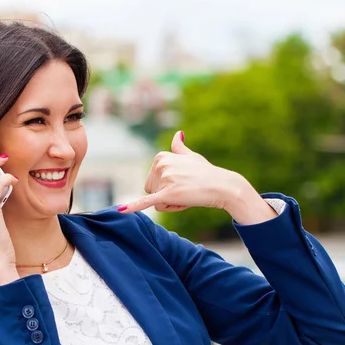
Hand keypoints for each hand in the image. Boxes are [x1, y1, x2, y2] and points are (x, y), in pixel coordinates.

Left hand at [117, 130, 253, 214]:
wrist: (223, 186)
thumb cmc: (207, 172)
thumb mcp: (191, 156)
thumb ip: (179, 148)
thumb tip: (178, 134)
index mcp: (160, 157)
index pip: (152, 181)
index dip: (167, 187)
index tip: (183, 183)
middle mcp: (160, 165)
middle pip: (152, 192)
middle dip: (167, 197)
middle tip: (186, 191)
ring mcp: (164, 179)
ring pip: (157, 203)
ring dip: (171, 204)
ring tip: (188, 195)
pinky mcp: (167, 194)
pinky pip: (147, 202)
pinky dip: (134, 206)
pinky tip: (121, 210)